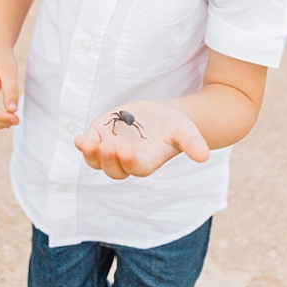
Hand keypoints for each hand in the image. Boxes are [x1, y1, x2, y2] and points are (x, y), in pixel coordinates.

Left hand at [74, 101, 209, 179]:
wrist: (158, 117)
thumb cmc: (174, 126)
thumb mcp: (186, 131)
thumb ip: (193, 143)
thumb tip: (204, 157)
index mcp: (147, 161)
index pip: (136, 168)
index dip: (129, 163)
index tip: (126, 152)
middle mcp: (127, 161)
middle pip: (113, 169)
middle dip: (107, 160)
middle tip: (106, 147)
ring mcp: (112, 151)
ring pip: (97, 161)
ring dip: (91, 154)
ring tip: (87, 142)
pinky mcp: (101, 137)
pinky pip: (89, 146)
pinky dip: (84, 144)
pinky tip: (82, 138)